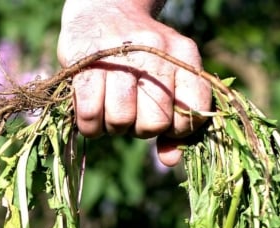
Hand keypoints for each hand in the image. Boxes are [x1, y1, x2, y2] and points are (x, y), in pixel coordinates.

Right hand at [57, 0, 210, 165]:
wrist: (103, 9)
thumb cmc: (138, 58)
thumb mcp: (166, 81)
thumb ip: (174, 124)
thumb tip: (172, 160)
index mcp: (184, 55)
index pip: (193, 112)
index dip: (175, 129)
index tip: (161, 122)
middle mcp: (156, 51)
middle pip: (154, 123)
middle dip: (139, 130)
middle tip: (131, 114)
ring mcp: (120, 54)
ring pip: (121, 120)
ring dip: (112, 127)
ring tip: (110, 110)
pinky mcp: (86, 61)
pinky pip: (90, 115)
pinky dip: (90, 126)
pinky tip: (91, 114)